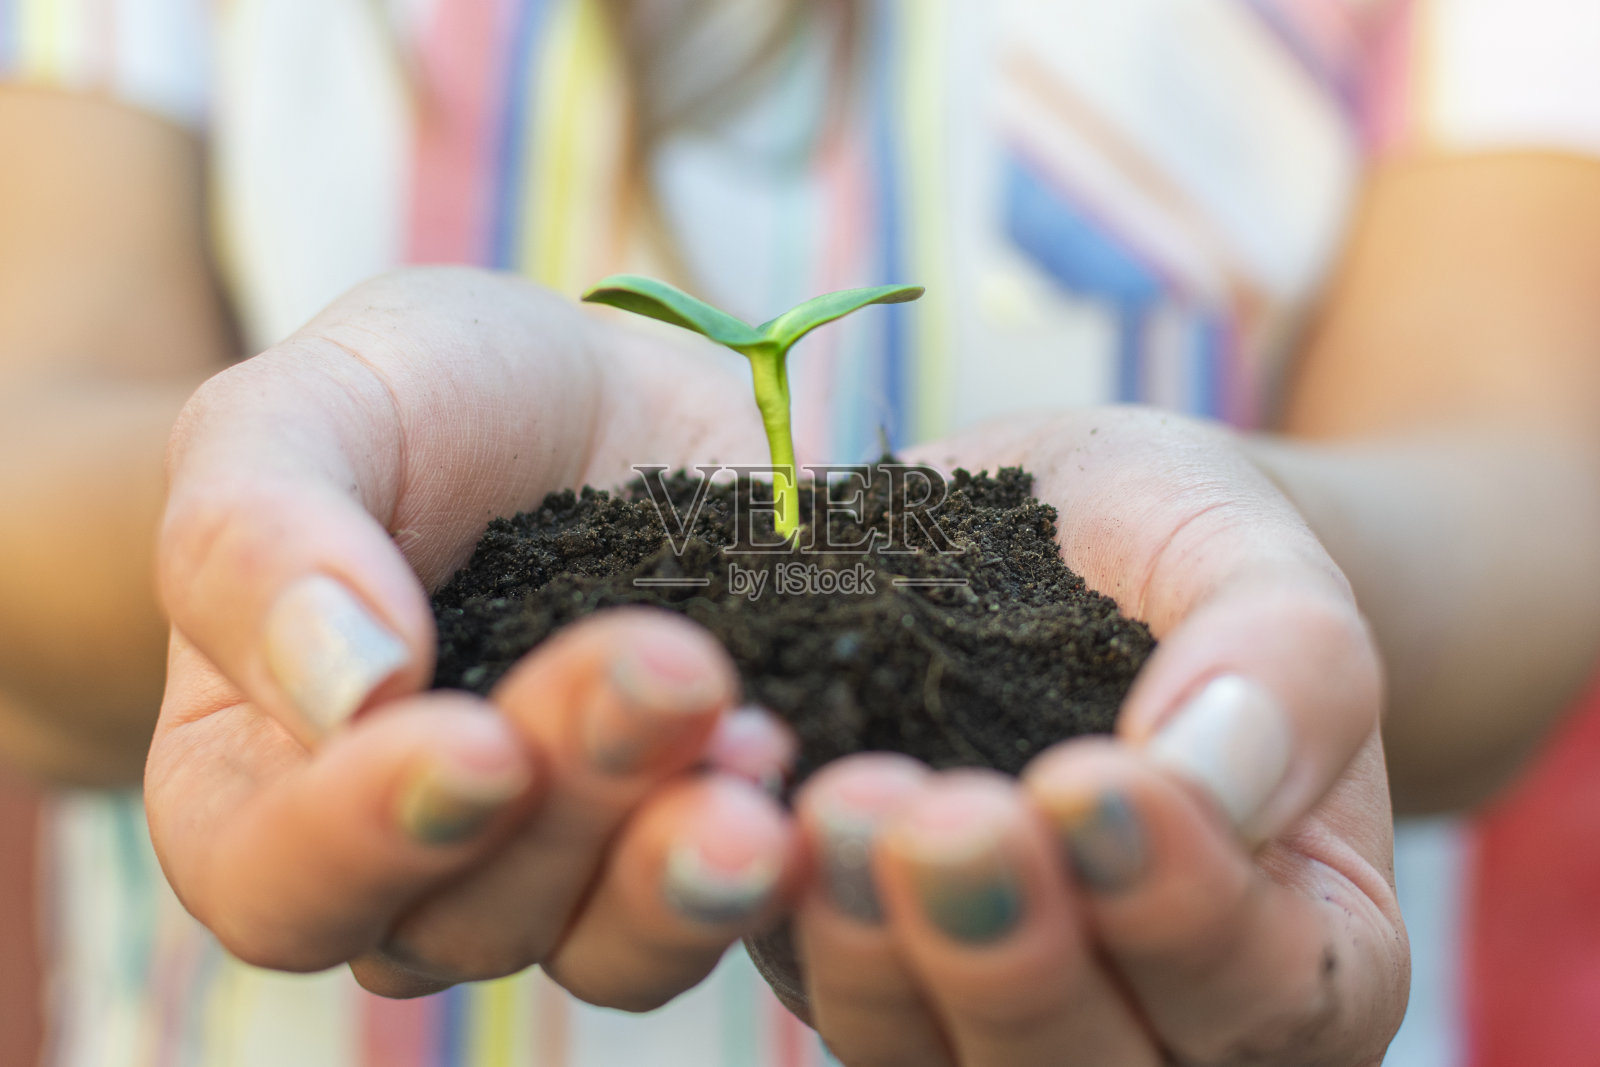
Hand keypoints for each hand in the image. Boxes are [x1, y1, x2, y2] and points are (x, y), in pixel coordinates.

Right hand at [149, 267, 804, 1005]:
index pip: (275, 882)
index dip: (362, 841)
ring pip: (610, 945)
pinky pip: (739, 901)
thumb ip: (260, 539)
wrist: (600, 391)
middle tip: (671, 673)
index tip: (477, 744)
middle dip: (573, 803)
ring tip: (759, 746)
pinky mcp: (698, 830)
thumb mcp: (309, 410)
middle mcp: (417, 859)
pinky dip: (788, 852)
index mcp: (262, 780)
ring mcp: (571, 864)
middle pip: (466, 919)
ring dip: (684, 866)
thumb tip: (344, 692)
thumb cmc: (423, 399)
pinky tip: (820, 766)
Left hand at [754, 408, 1406, 1065]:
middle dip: (1015, 959)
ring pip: (940, 1063)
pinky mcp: (875, 968)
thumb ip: (1283, 658)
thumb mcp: (1250, 554)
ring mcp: (998, 1007)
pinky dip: (796, 931)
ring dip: (884, 960)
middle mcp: (1160, 1018)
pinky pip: (837, 997)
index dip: (1183, 907)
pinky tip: (761, 829)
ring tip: (837, 814)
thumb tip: (1212, 774)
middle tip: (946, 824)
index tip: (1090, 784)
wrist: (1047, 535)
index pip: (1275, 987)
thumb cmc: (1176, 550)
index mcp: (1308, 946)